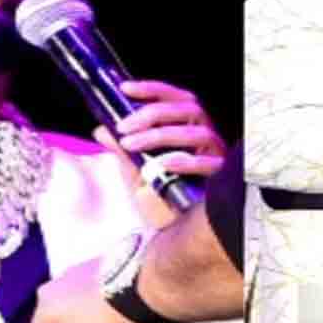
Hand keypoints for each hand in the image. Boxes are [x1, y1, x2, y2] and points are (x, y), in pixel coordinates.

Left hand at [94, 80, 226, 225]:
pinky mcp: (221, 177)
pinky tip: (161, 163)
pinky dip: (182, 160)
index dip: (152, 90)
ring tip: (130, 144)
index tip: (124, 89)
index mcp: (187, 126)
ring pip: (195, 133)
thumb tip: (102, 129)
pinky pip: (206, 163)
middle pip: (188, 109)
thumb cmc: (160, 198)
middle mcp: (205, 135)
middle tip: (123, 126)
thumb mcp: (134, 173)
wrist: (173, 233)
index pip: (174, 98)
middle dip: (152, 113)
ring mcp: (215, 154)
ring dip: (159, 135)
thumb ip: (122, 151)